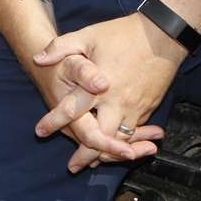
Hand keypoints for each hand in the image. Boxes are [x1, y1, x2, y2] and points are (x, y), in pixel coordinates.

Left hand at [32, 13, 178, 170]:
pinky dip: (124, 144)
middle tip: (72, 166)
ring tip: (92, 163)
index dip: (54, 122)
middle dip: (85, 155)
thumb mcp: (87, 35)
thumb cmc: (122, 34)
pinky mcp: (148, 108)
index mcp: (98, 86)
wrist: (163, 36)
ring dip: (107, 155)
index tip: (39, 132)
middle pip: (99, 137)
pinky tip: (116, 149)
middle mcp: (117, 102)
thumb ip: (60, 47)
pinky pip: (134, 133)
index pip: (72, 110)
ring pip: (120, 141)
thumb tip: (37, 58)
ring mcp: (135, 108)